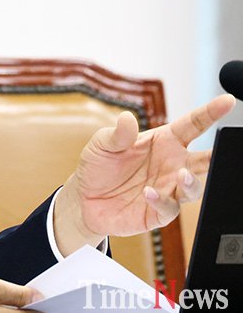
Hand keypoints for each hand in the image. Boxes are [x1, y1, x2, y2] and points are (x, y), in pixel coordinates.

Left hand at [54, 94, 234, 254]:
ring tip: (182, 175)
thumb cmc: (98, 166)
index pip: (192, 125)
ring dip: (191, 182)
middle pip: (204, 159)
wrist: (84, 199)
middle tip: (219, 152)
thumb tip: (127, 118)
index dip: (210, 112)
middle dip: (216, 155)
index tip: (228, 101)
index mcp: (163, 141)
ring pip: (193, 187)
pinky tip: (148, 194)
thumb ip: (117, 133)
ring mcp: (168, 188)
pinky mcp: (159, 212)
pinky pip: (170, 207)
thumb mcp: (102, 144)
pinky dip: (162, 201)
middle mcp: (171, 164)